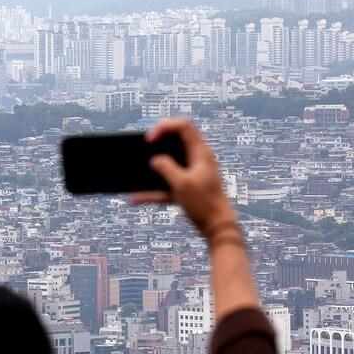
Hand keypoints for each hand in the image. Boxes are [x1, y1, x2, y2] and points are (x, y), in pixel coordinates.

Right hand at [130, 118, 236, 238]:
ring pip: (169, 163)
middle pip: (175, 141)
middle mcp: (197, 159)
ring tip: (138, 170)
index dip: (163, 127)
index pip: (183, 126)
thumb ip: (165, 167)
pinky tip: (136, 198)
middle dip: (157, 144)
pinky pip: (165, 184)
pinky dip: (152, 190)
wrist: (217, 226)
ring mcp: (191, 173)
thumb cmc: (204, 204)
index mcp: (200, 152)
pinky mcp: (186, 187)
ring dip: (153, 167)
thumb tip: (154, 160)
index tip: (149, 140)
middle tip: (144, 149)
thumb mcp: (181, 184)